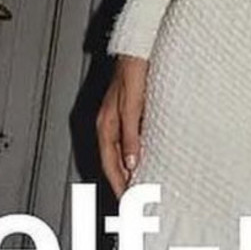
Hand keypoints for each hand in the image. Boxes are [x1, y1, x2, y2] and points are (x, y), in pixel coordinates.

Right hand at [97, 54, 147, 197]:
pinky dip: (134, 155)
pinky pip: (128, 142)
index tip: (127, 201)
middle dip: (122, 183)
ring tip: (139, 188)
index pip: (110, 163)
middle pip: (113, 161)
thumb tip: (132, 163)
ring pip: (120, 153)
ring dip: (128, 171)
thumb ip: (131, 133)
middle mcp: (109, 124)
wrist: (137, 47)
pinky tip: (144, 161)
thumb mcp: (132, 104)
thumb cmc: (133, 70)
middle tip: (133, 202)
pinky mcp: (129, 113)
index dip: (118, 183)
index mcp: (106, 125)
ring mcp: (118, 118)